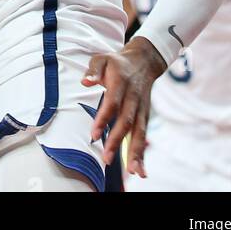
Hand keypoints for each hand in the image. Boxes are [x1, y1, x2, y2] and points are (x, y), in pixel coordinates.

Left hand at [84, 37, 164, 173]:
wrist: (143, 61)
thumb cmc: (117, 62)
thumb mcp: (102, 58)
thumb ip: (93, 69)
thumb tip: (85, 81)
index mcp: (121, 82)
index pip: (112, 102)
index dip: (104, 118)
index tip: (94, 134)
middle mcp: (134, 97)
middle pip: (127, 121)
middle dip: (117, 141)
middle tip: (106, 159)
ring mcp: (141, 108)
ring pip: (139, 132)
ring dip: (135, 152)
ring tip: (131, 172)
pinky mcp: (145, 116)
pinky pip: (144, 136)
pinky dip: (143, 153)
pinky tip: (140, 170)